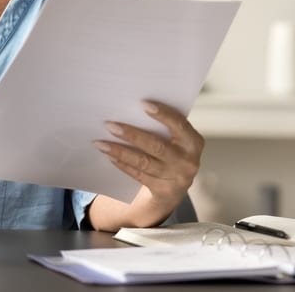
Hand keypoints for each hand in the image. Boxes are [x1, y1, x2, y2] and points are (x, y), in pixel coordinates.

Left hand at [90, 100, 203, 228]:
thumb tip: (132, 109)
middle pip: (157, 146)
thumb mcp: (177, 140)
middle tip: (110, 125)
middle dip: (132, 134)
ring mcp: (177, 178)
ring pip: (144, 162)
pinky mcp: (163, 191)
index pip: (180, 125)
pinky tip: (110, 156)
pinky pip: (139, 175)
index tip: (143, 104)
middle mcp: (188, 161)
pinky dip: (123, 164)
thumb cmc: (172, 151)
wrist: (175, 187)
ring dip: (120, 151)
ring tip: (101, 143)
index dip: (163, 114)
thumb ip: (165, 127)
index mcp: (194, 142)